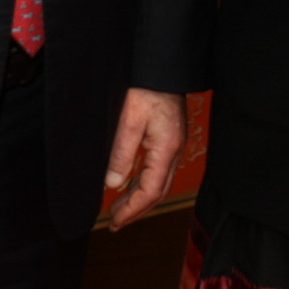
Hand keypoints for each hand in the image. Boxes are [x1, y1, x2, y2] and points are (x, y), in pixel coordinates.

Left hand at [102, 88, 186, 229]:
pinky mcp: (170, 139)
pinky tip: (129, 184)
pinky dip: (143, 183)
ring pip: (159, 183)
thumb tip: (113, 184)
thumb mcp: (128, 120)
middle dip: (137, 210)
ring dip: (139, 198)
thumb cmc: (146, 88)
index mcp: (166, 149)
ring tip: (118, 208)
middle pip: (158, 192)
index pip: (150, 191)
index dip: (132, 210)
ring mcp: (174, 145)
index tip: (114, 222)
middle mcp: (175, 151)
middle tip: (115, 222)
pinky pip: (158, 170)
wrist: (163, 66)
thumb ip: (122, 154)